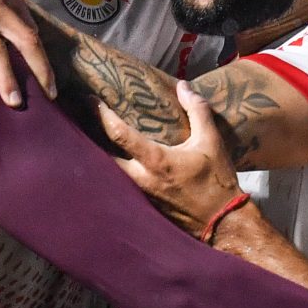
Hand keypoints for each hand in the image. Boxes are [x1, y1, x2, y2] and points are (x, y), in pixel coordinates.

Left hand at [103, 81, 243, 234]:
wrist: (224, 221)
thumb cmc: (218, 180)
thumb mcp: (211, 141)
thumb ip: (197, 110)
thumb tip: (183, 86)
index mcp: (156, 161)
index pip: (119, 134)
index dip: (102, 115)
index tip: (91, 100)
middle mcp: (141, 179)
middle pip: (102, 156)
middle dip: (90, 136)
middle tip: (82, 118)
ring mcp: (140, 195)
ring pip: (109, 172)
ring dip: (99, 154)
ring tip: (91, 135)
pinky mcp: (143, 205)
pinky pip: (120, 184)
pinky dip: (112, 170)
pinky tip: (112, 159)